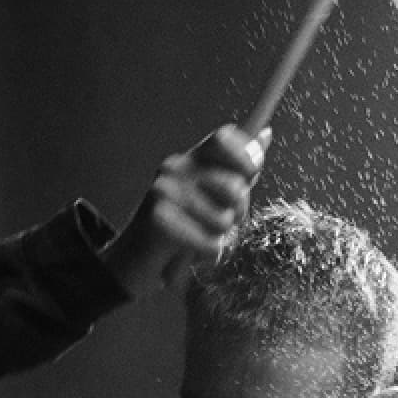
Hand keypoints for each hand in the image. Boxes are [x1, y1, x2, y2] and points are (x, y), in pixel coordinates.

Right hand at [101, 124, 269, 298]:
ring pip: (223, 220)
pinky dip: (205, 255)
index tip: (249, 175)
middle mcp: (174, 169)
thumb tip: (265, 135)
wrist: (132, 263)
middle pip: (234, 187)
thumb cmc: (179, 230)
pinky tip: (186, 254)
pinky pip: (209, 243)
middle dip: (236, 214)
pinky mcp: (158, 221)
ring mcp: (164, 193)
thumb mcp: (210, 197)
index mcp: (190, 159)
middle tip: (215, 225)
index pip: (225, 139)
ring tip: (196, 241)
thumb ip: (237, 170)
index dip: (246, 158)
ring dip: (217, 239)